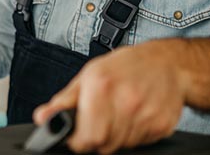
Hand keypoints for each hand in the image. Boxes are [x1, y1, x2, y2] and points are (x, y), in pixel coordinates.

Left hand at [33, 41, 185, 154]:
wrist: (167, 63)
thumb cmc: (126, 66)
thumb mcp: (89, 74)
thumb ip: (64, 100)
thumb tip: (42, 117)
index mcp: (101, 87)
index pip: (87, 137)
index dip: (78, 142)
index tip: (77, 138)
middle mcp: (125, 101)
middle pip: (104, 145)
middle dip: (96, 139)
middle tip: (99, 123)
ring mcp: (146, 115)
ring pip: (122, 146)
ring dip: (116, 137)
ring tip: (119, 115)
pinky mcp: (162, 125)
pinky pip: (141, 143)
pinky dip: (134, 135)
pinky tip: (135, 116)